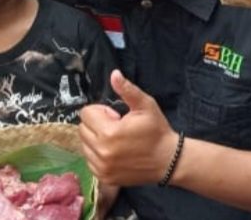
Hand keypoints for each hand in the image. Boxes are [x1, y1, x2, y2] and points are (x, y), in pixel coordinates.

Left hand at [79, 70, 179, 185]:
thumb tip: (114, 74)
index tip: (117, 116)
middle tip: (117, 127)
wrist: (168, 160)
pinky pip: (89, 160)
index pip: (86, 113)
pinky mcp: (103, 176)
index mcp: (109, 132)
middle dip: (97, 124)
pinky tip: (116, 152)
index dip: (102, 111)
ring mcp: (101, 166)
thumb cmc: (157, 131)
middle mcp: (101, 151)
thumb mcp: (146, 106)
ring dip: (96, 140)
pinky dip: (98, 154)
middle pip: (82, 129)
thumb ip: (127, 90)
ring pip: (84, 145)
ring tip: (117, 140)